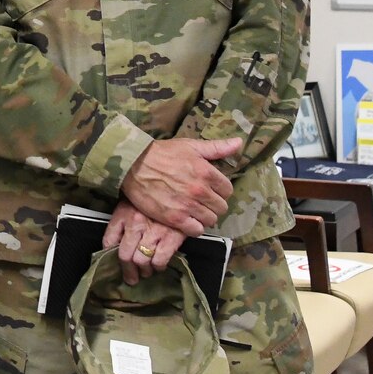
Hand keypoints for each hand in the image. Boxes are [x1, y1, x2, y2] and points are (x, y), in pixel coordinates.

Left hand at [103, 201, 186, 283]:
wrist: (179, 185)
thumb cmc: (155, 196)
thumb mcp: (131, 203)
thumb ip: (120, 223)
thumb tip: (113, 245)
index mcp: (123, 214)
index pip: (109, 242)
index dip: (110, 257)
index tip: (116, 264)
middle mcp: (136, 223)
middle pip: (125, 256)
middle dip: (128, 271)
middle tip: (132, 276)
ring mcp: (154, 230)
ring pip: (141, 261)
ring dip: (144, 270)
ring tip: (147, 271)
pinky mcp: (172, 236)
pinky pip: (159, 260)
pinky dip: (158, 266)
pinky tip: (159, 264)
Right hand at [120, 137, 241, 236]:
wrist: (133, 165)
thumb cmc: (162, 153)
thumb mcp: (190, 146)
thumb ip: (217, 147)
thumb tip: (239, 143)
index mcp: (207, 172)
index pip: (228, 190)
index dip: (220, 191)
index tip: (211, 190)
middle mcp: (200, 190)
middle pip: (221, 207)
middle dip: (214, 205)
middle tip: (203, 202)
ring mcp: (188, 205)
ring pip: (210, 220)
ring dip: (205, 217)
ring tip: (195, 211)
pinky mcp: (175, 218)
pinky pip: (196, 230)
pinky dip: (194, 227)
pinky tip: (188, 221)